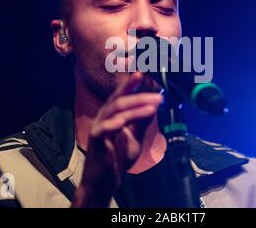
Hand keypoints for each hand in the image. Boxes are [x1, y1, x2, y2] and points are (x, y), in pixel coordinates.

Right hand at [72, 72, 162, 207]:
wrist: (104, 181)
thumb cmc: (117, 158)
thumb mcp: (135, 137)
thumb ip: (142, 121)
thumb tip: (153, 105)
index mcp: (112, 114)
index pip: (121, 95)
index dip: (131, 84)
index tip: (143, 74)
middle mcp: (104, 117)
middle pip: (120, 100)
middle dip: (140, 96)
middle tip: (159, 96)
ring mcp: (98, 128)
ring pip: (115, 111)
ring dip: (135, 107)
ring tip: (152, 106)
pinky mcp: (96, 141)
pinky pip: (104, 128)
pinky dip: (114, 123)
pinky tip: (124, 120)